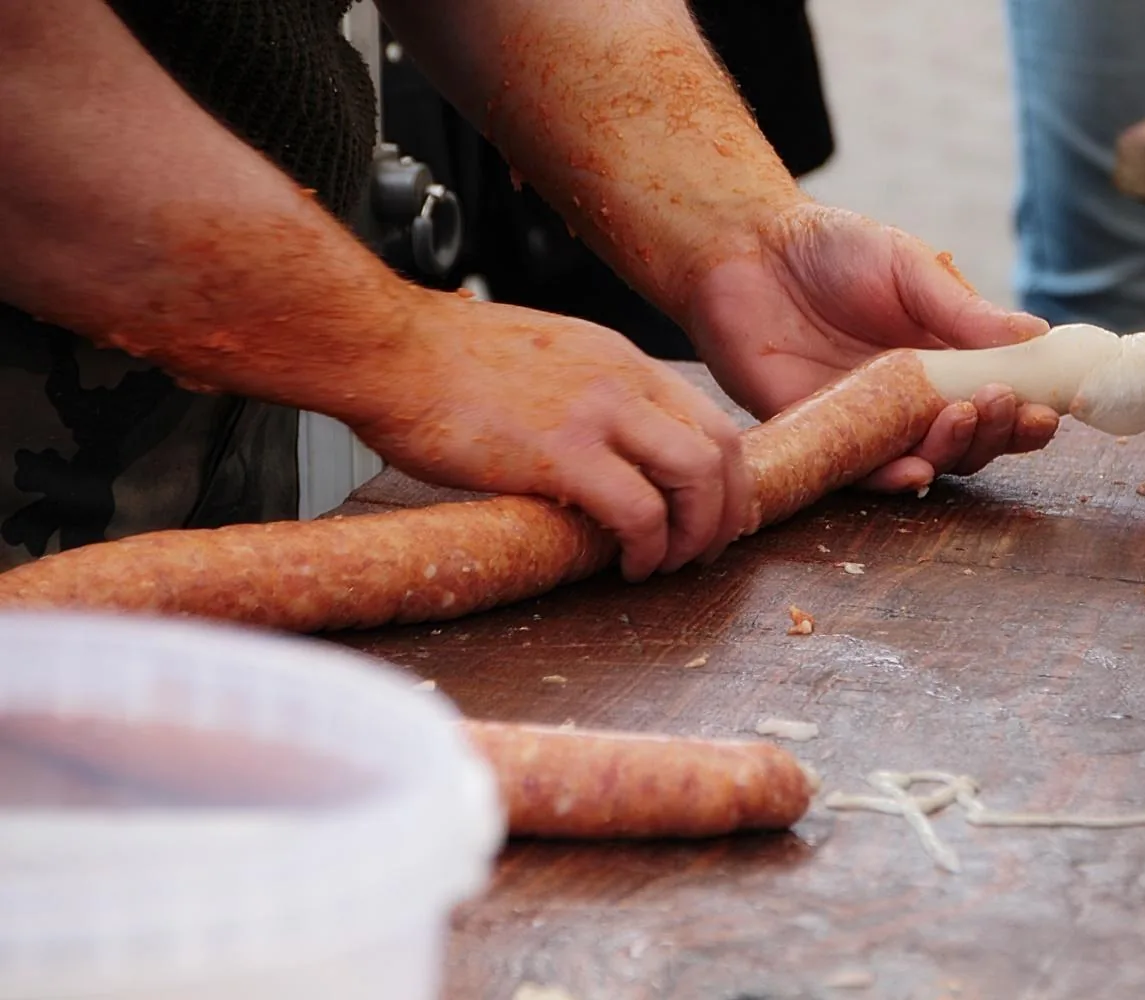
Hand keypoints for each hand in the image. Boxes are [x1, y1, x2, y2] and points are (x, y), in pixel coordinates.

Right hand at [349, 291, 750, 582]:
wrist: (388, 348)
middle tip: (705, 550)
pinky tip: (628, 566)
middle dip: (727, 511)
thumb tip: (600, 450)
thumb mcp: (542, 358)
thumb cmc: (442, 362)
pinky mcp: (561, 452)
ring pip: (697, 476)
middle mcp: (623, 379)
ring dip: (697, 533)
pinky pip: (638, 511)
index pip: (710, 417)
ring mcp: (596, 412)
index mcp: (619, 360)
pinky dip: (649, 548)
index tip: (712, 513)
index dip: (726, 477)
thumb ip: (584, 395)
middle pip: (723, 447)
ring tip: (668, 564)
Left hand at [686, 204, 1059, 492]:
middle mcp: (912, 400)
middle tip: (1002, 407)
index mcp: (945, 359)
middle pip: (969, 440)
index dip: (1026, 413)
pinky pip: (861, 473)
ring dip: (953, 452)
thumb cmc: (832, 249)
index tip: (1049, 412)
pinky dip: (891, 477)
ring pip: (925, 460)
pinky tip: (914, 470)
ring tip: (962, 420)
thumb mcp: (909, 267)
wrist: (745, 250)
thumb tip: (1037, 335)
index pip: (997, 400)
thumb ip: (963, 310)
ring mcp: (869, 422)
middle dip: (995, 434)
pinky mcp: (821, 437)